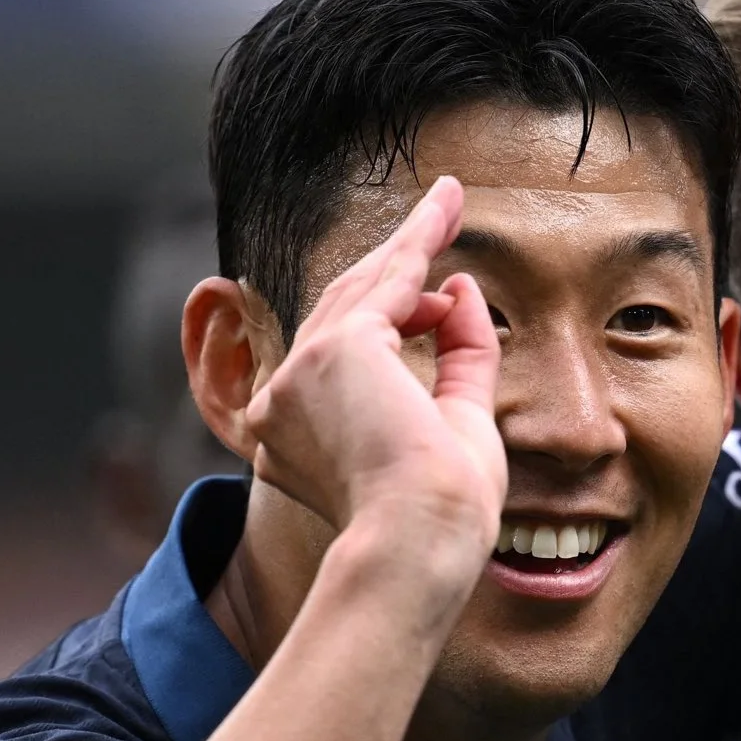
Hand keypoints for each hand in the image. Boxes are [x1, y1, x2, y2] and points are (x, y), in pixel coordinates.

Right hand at [236, 177, 505, 579]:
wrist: (423, 540)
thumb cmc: (441, 513)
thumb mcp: (454, 425)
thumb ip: (457, 359)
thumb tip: (459, 287)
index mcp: (302, 436)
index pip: (347, 358)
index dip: (397, 316)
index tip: (437, 295)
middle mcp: (282, 404)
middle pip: (345, 313)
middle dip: (398, 262)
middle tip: (443, 212)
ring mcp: (298, 375)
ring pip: (361, 291)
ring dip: (411, 241)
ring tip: (450, 200)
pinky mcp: (334, 351)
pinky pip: (388, 282)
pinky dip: (419, 241)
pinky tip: (446, 210)